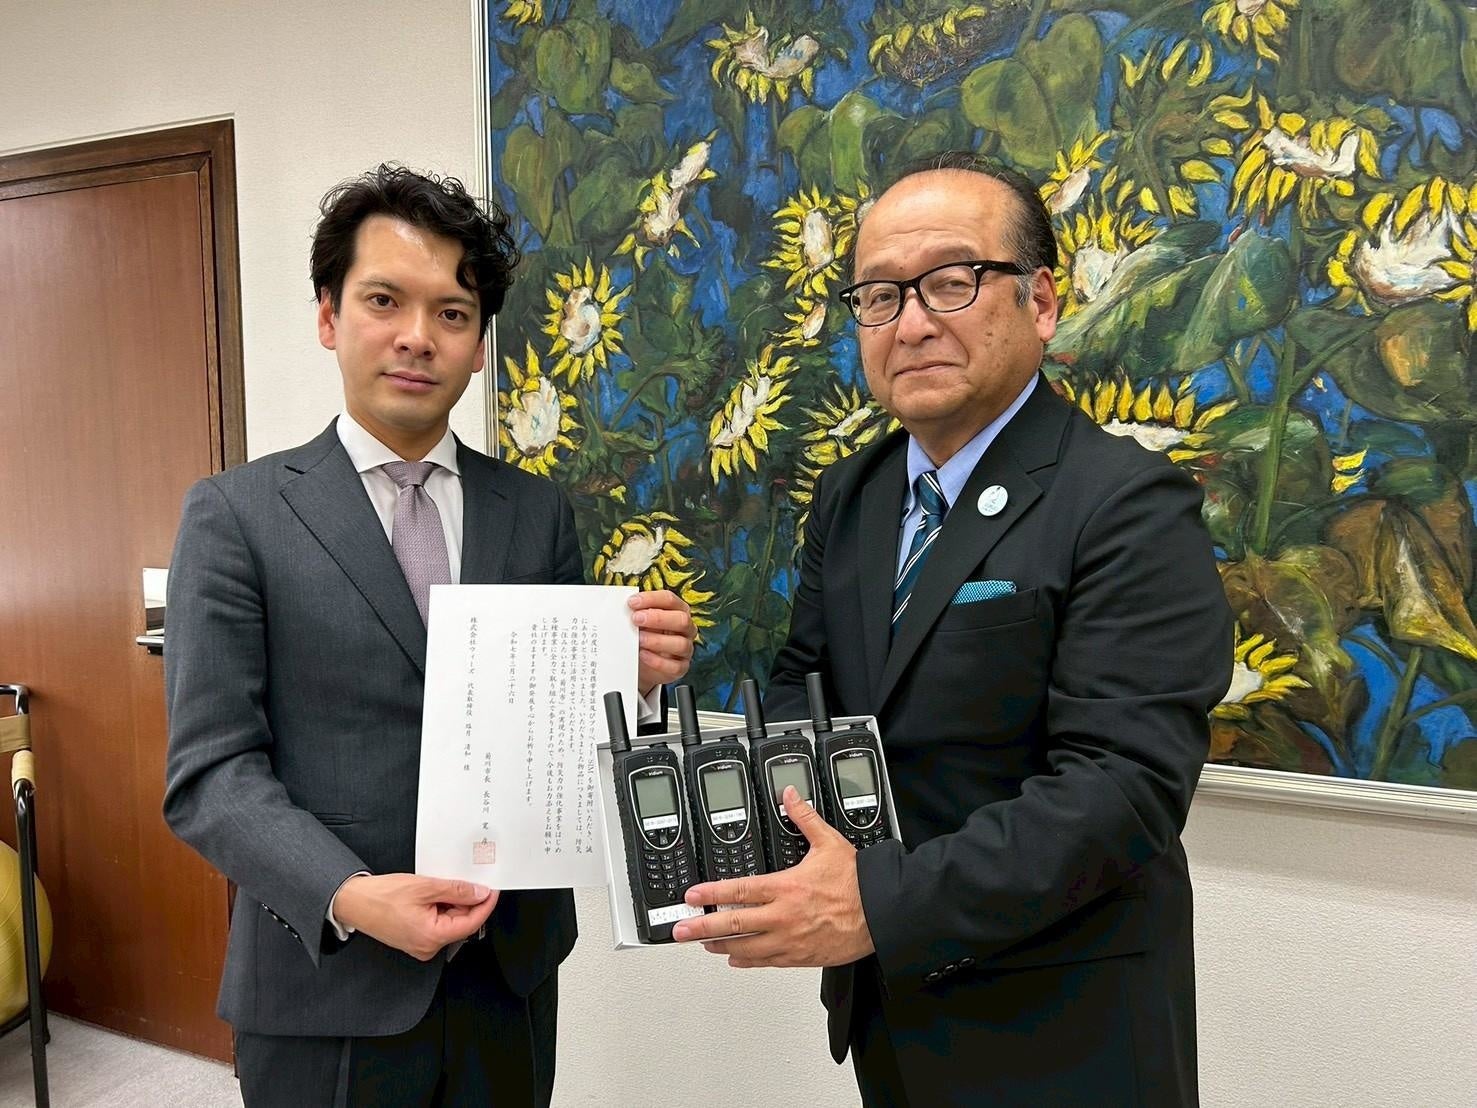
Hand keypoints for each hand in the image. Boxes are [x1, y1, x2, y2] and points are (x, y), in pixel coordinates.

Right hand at [332, 873, 497, 960]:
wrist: (353, 902)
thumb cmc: (380, 897)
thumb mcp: (424, 887)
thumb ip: (456, 890)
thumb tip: (479, 893)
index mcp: (431, 937)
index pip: (471, 922)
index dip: (485, 905)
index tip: (493, 890)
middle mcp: (428, 947)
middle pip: (461, 923)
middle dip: (467, 901)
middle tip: (469, 880)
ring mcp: (421, 944)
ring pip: (450, 922)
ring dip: (453, 903)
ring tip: (442, 885)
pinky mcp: (416, 939)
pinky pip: (438, 923)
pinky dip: (442, 908)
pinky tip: (436, 893)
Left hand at [629, 590, 695, 694]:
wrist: (642, 663)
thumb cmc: (644, 636)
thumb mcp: (641, 623)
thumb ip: (636, 613)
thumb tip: (623, 608)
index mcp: (678, 611)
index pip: (670, 600)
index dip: (651, 599)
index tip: (632, 602)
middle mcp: (686, 628)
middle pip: (681, 620)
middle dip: (657, 618)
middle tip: (636, 619)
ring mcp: (685, 649)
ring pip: (680, 644)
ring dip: (657, 641)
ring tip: (639, 639)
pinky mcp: (681, 667)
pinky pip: (674, 666)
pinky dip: (657, 661)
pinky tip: (643, 655)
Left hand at [671, 788, 874, 966]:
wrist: (881, 912)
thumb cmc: (858, 882)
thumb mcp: (829, 842)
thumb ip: (804, 818)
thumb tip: (790, 797)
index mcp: (786, 887)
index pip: (738, 890)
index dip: (711, 893)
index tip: (692, 895)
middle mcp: (783, 916)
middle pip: (734, 924)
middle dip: (703, 927)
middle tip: (682, 930)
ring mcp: (790, 939)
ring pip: (746, 947)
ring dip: (721, 946)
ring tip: (704, 943)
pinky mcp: (801, 956)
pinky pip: (768, 962)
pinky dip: (748, 961)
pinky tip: (736, 959)